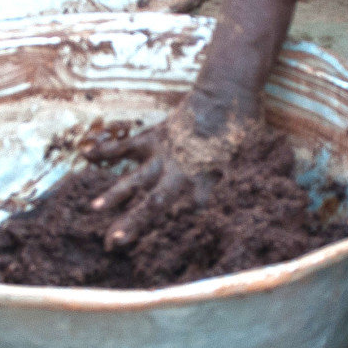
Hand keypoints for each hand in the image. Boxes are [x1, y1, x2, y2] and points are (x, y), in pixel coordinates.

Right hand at [85, 95, 255, 249]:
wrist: (227, 94)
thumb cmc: (243, 130)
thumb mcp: (251, 162)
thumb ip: (246, 184)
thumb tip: (261, 203)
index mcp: (205, 182)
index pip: (192, 215)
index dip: (182, 234)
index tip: (167, 254)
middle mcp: (180, 172)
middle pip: (154, 203)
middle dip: (134, 223)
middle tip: (114, 242)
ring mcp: (164, 154)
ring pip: (135, 179)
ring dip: (115, 194)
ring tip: (95, 209)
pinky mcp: (155, 136)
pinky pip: (126, 145)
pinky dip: (107, 149)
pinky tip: (86, 156)